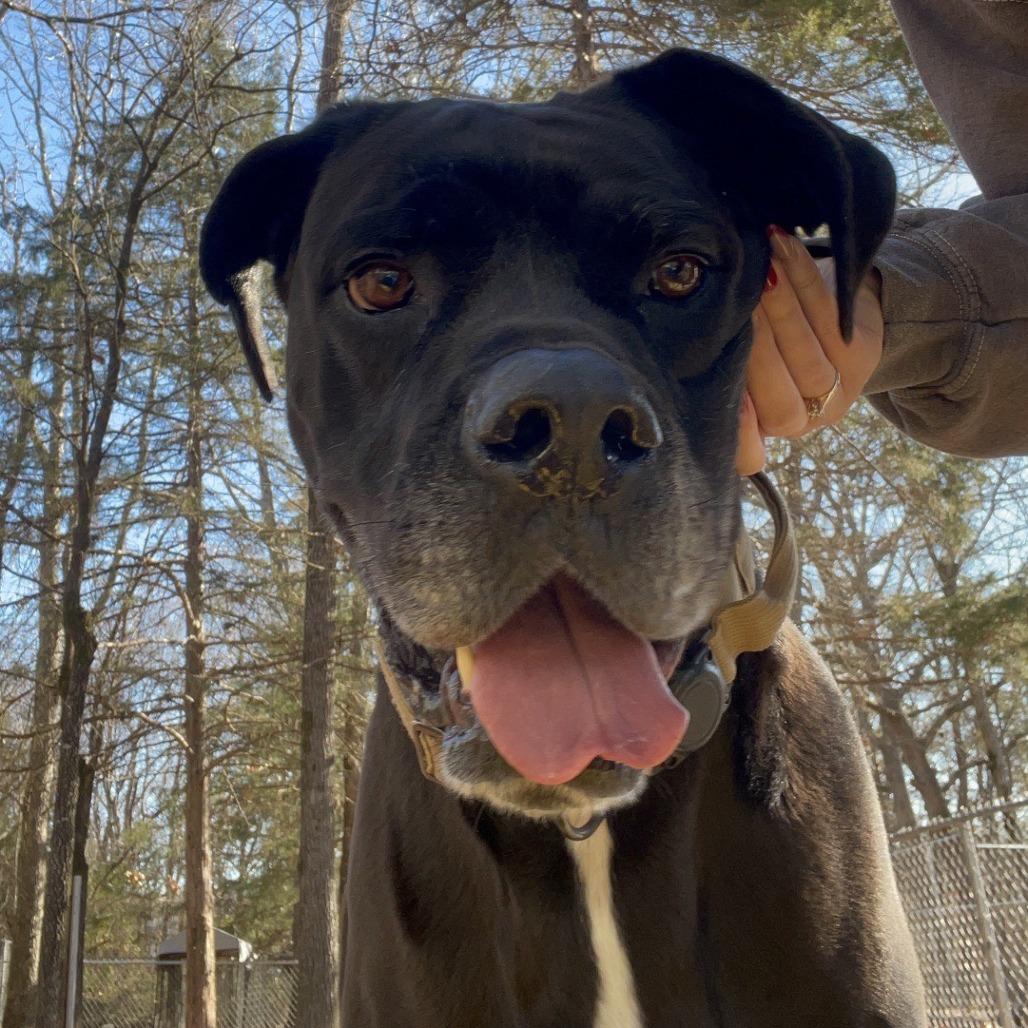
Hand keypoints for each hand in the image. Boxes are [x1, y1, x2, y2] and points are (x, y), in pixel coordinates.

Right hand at [736, 227, 883, 474]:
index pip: (745, 453)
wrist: (827, 308)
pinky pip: (831, 319)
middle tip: (733, 306)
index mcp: (757, 430)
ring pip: (806, 359)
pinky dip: (805, 280)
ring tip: (760, 269)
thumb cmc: (758, 330)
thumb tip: (669, 348)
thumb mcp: (729, 356)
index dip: (736, 434)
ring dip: (782, 310)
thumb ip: (713, 369)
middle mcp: (797, 422)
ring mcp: (834, 394)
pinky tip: (782, 249)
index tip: (718, 398)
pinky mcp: (861, 357)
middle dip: (755, 352)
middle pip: (777, 402)